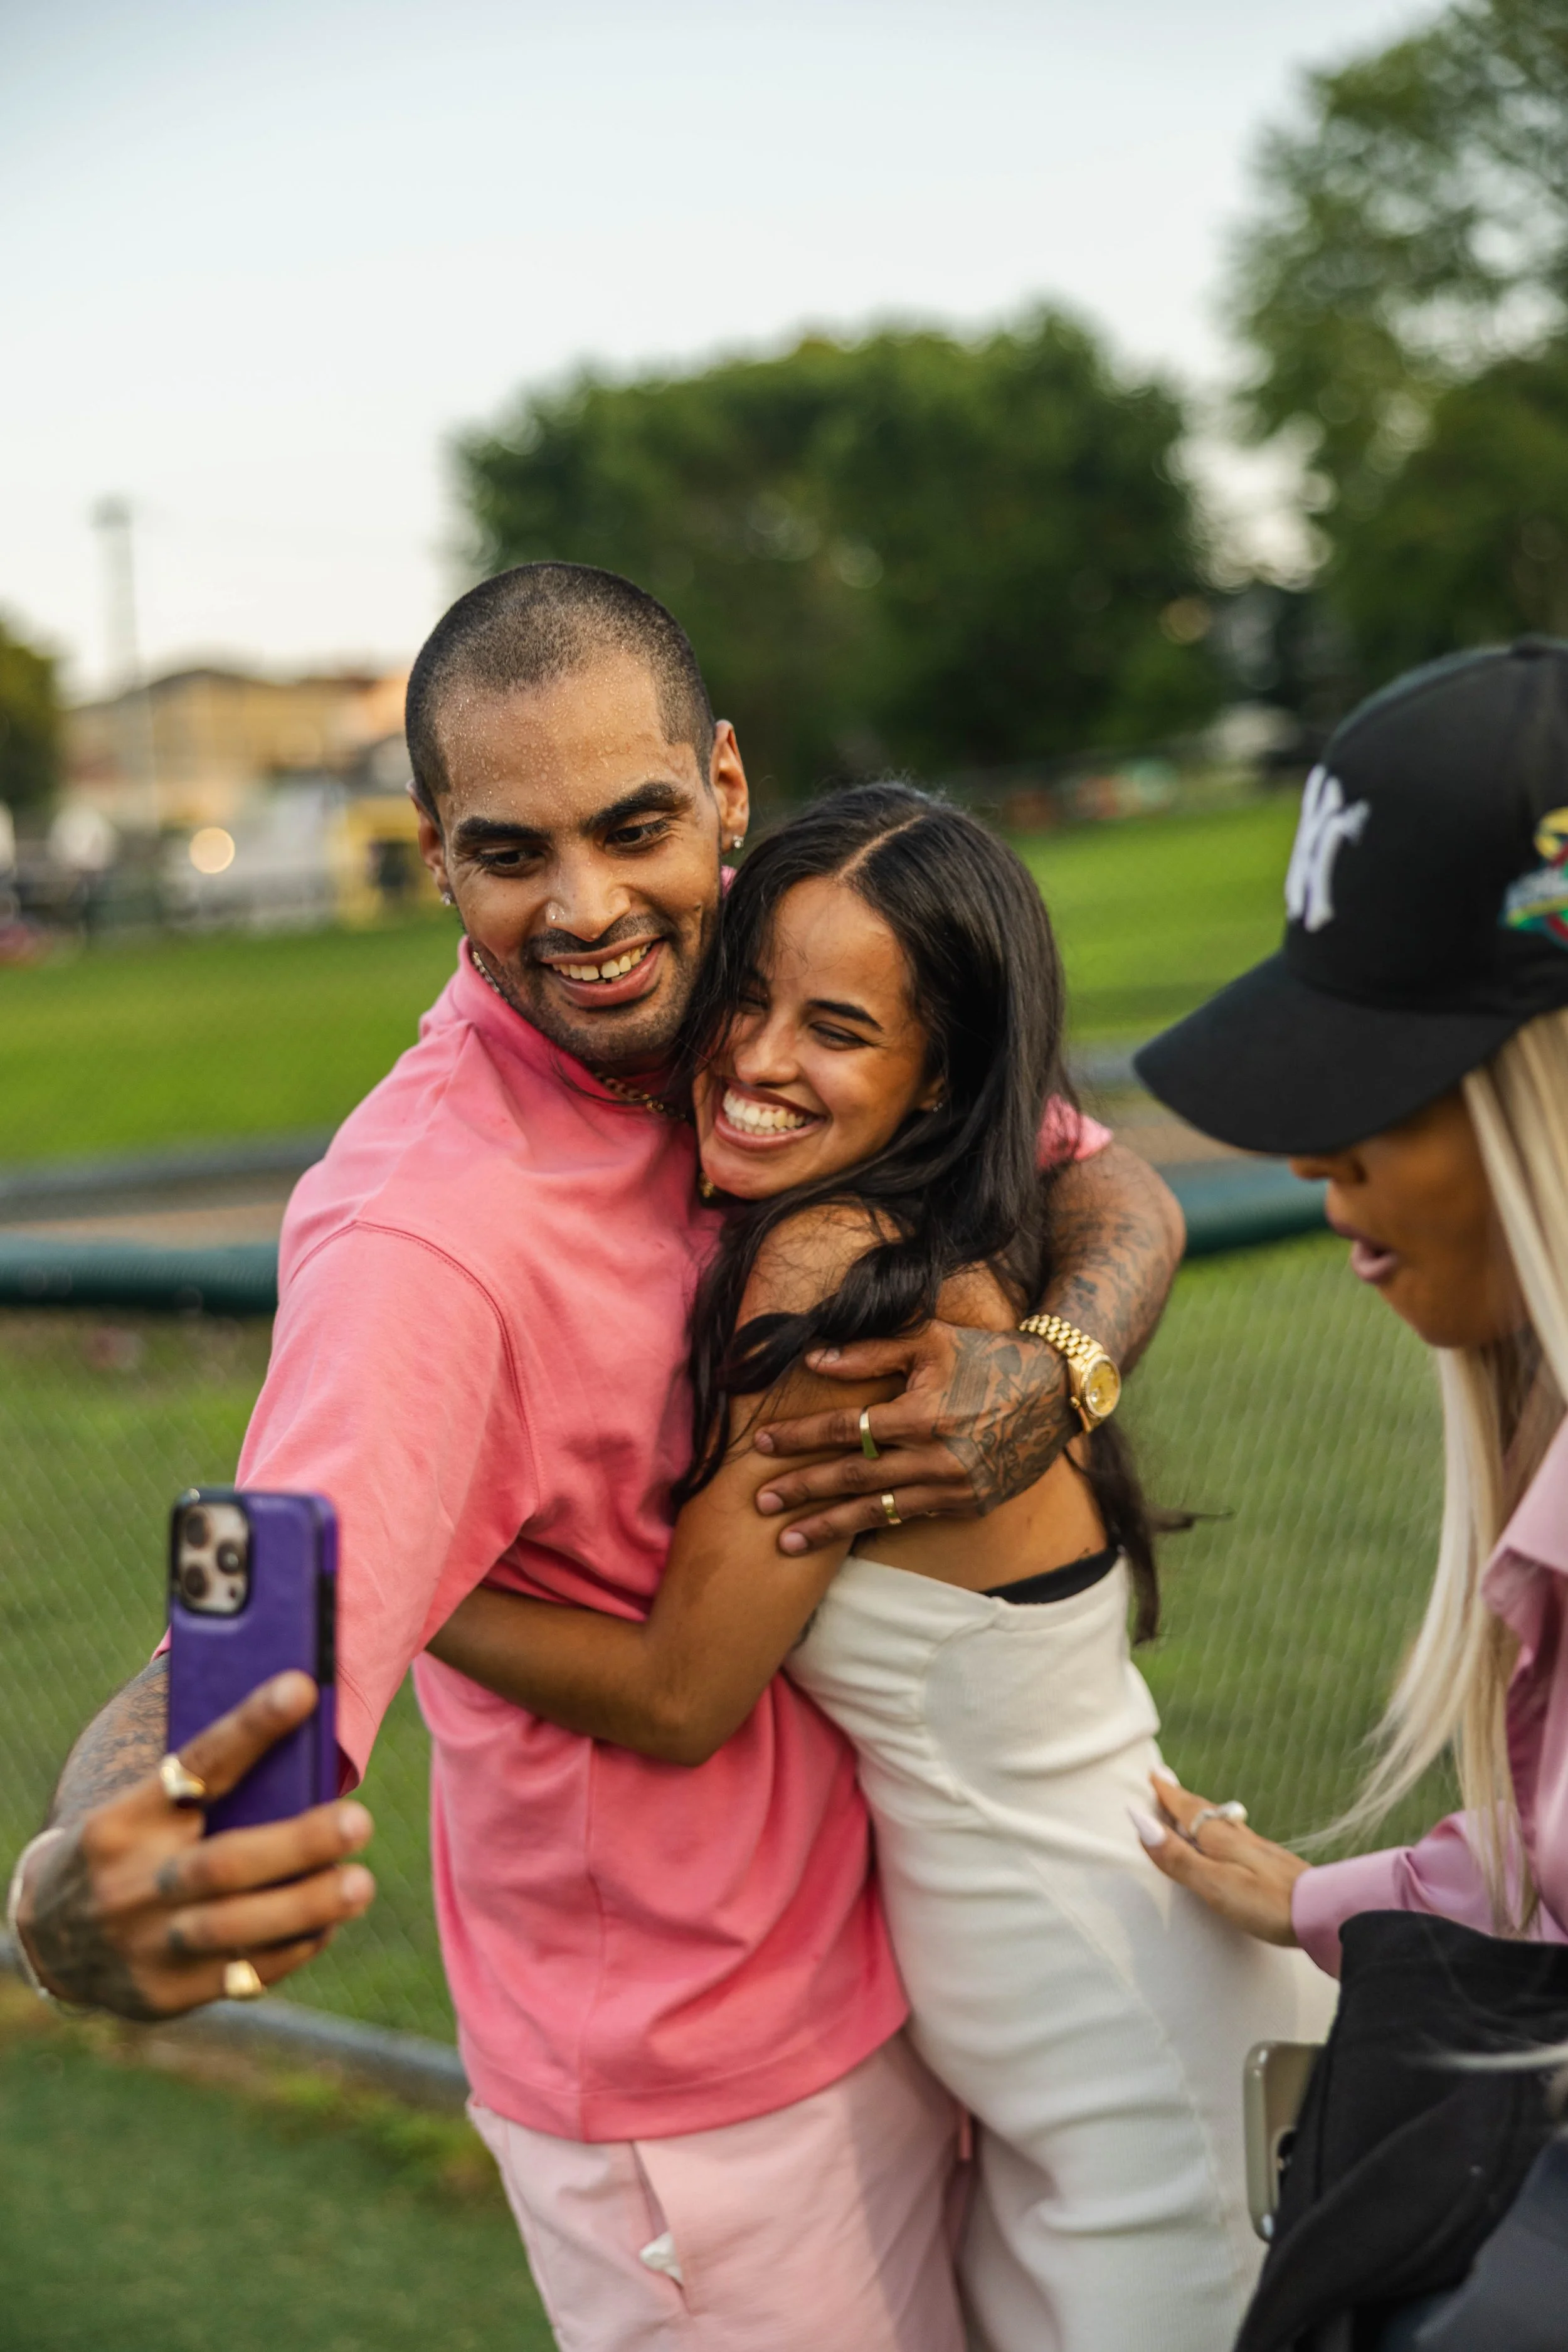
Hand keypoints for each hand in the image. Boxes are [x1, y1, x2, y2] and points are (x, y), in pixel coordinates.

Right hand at [14, 1672, 375, 2019]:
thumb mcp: (142, 1807)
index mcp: (123, 1820)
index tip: (303, 1687)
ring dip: (306, 1906)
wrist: (52, 1935)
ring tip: (360, 1884)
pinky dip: (294, 1946)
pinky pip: (242, 1975)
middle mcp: (128, 1884)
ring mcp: (143, 1946)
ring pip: (235, 1928)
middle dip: (297, 1843)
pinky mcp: (164, 1995)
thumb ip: (205, 1785)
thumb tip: (299, 1733)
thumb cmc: (129, 1847)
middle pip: (221, 1862)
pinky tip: (329, 1922)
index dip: (251, 1726)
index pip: (196, 1764)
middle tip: (360, 1821)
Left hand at [752, 1322, 1072, 1553]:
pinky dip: (875, 1525)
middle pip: (852, 1479)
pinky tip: (843, 1535)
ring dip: (828, 1527)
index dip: (799, 1438)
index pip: (844, 1429)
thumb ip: (870, 1353)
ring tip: (786, 1543)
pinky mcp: (968, 1504)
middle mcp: (935, 1458)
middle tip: (759, 1505)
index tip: (760, 1445)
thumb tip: (814, 1360)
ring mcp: (953, 1487)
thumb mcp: (930, 1340)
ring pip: (878, 1512)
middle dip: (802, 1492)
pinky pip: (911, 1517)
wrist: (1058, 1391)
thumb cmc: (989, 1355)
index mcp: (921, 1414)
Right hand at [1131, 1771, 1305, 1946]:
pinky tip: (1231, 1840)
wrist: (1323, 1912)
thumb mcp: (1214, 1883)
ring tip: (1191, 1808)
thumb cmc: (1266, 1903)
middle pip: (1204, 1811)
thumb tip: (1140, 1820)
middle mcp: (1239, 1837)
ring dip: (1201, 1812)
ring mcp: (1258, 1849)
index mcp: (1220, 1839)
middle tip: (1165, 1782)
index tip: (1153, 1774)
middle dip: (1182, 1797)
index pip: (1187, 1809)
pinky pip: (1237, 1836)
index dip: (1167, 1794)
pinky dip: (1221, 1830)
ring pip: (1222, 1822)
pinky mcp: (1272, 1864)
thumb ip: (1178, 1857)